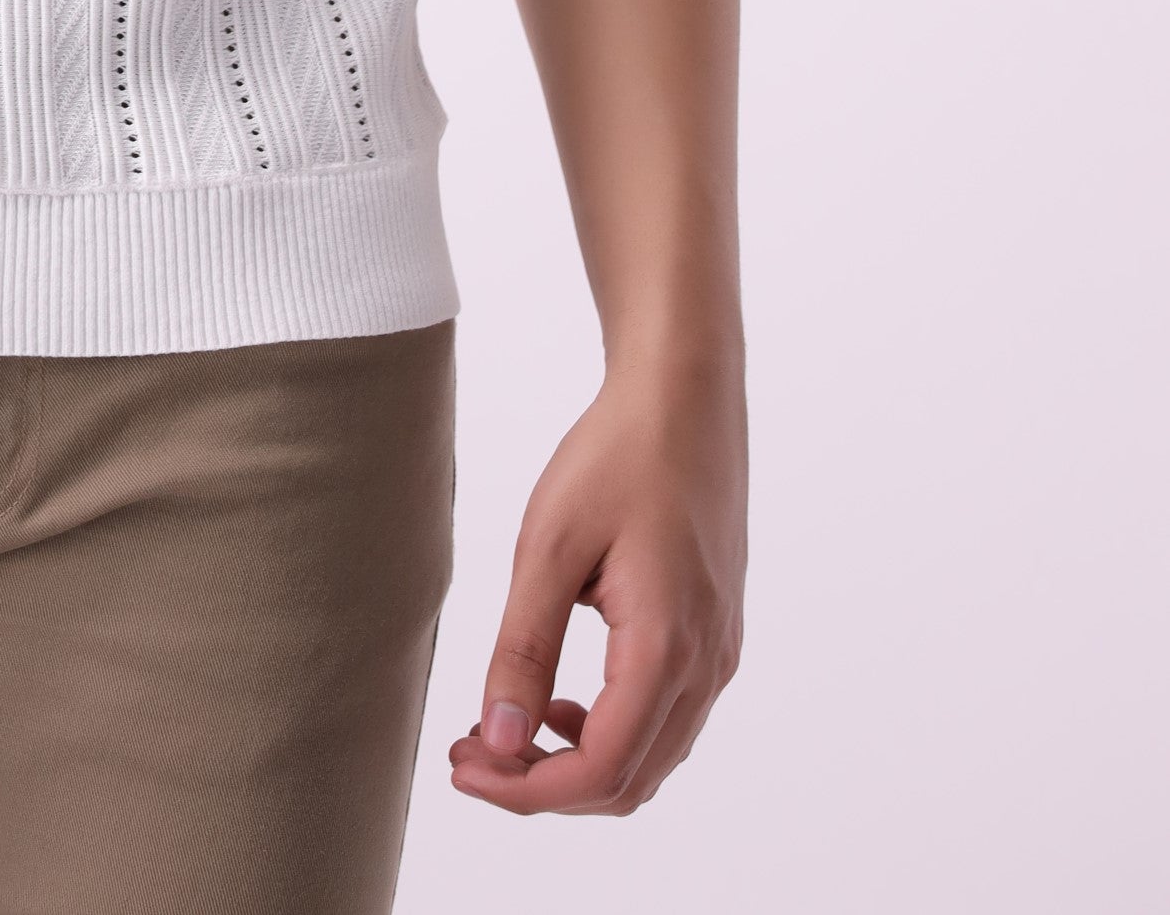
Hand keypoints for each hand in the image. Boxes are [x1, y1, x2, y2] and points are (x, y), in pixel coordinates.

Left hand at [449, 364, 744, 817]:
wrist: (685, 395)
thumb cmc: (618, 456)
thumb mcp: (550, 544)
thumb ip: (524, 648)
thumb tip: (500, 739)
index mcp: (667, 649)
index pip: (600, 770)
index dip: (527, 789)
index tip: (465, 766)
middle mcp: (707, 667)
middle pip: (627, 781)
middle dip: (543, 784)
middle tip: (471, 753)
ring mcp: (718, 654)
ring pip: (650, 757)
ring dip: (576, 763)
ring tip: (504, 728)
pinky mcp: (715, 636)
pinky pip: (666, 719)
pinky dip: (609, 732)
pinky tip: (559, 699)